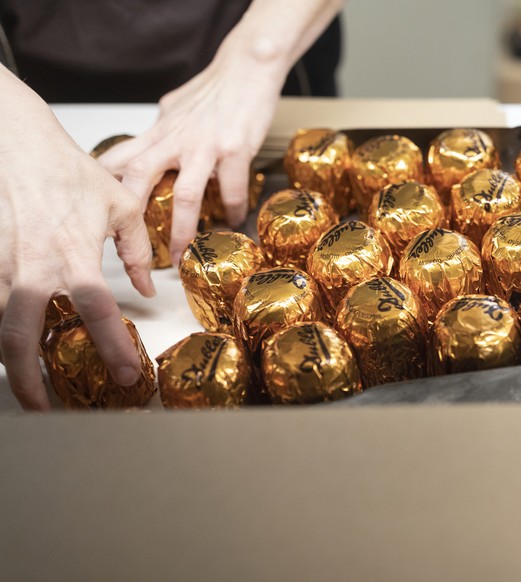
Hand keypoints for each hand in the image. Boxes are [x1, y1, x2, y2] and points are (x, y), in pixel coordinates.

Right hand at [0, 68, 154, 408]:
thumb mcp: (121, 205)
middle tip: (44, 405)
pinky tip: (5, 345)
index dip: (113, 349)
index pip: (98, 313)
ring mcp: (2, 265)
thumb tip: (147, 288)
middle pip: (22, 337)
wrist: (16, 143)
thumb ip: (138, 251)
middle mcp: (33, 268)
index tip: (127, 375)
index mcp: (75, 255)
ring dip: (6, 360)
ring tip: (22, 386)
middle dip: (29, 378)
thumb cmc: (69, 170)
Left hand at [97, 0, 344, 264]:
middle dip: (134, 219)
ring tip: (185, 254)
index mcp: (157, 133)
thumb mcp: (174, 108)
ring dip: (184, 230)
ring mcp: (204, 146)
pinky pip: (232, 189)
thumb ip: (161, 132)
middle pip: (139, 181)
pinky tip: (235, 221)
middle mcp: (174, 141)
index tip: (99, 219)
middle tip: (135, 251)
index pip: (118, 162)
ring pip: (186, 195)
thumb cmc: (214, 87)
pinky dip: (234, 209)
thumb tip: (150, 148)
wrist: (247, 68)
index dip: (104, 192)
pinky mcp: (234, 149)